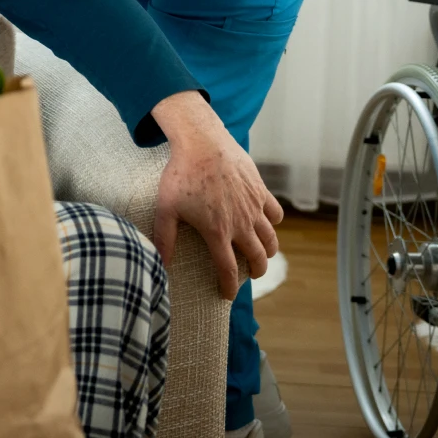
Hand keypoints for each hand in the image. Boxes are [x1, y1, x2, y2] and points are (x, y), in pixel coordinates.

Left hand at [147, 91, 282, 298]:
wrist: (201, 142)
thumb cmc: (181, 174)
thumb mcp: (166, 208)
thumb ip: (164, 238)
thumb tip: (161, 263)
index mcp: (217, 232)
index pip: (228, 269)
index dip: (229, 286)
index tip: (227, 295)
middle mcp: (240, 223)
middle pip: (257, 258)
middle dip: (255, 272)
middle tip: (249, 275)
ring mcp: (253, 207)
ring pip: (271, 239)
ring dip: (268, 251)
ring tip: (262, 255)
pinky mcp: (260, 190)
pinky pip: (276, 213)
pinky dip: (274, 222)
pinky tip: (266, 223)